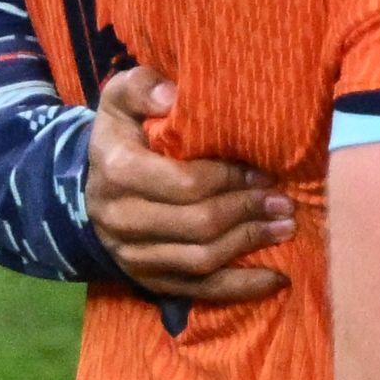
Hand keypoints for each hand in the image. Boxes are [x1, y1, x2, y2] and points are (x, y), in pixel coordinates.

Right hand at [88, 67, 294, 303]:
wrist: (94, 187)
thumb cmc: (124, 136)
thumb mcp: (122, 100)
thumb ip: (141, 87)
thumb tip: (171, 96)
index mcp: (117, 171)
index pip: (185, 183)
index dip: (230, 179)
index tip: (264, 171)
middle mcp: (121, 219)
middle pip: (199, 224)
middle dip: (248, 211)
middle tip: (285, 201)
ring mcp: (134, 255)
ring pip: (201, 259)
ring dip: (250, 244)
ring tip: (285, 227)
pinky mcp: (149, 280)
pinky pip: (199, 291)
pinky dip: (241, 288)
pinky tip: (276, 278)